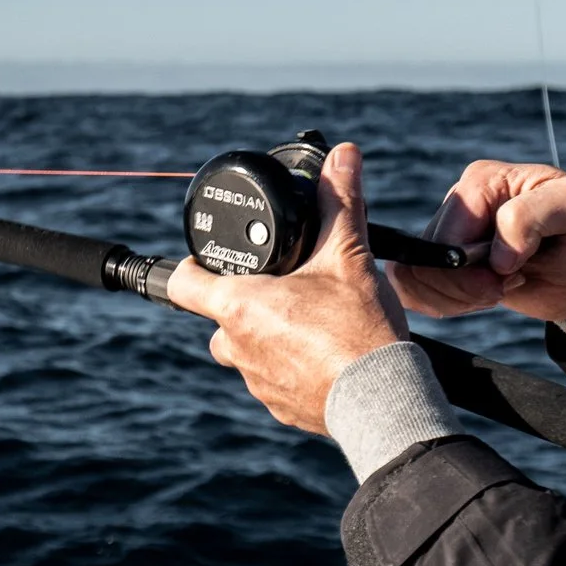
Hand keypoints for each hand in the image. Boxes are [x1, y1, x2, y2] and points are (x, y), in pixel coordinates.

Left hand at [166, 142, 406, 434]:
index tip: (213, 259)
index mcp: (239, 306)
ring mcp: (256, 382)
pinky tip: (323, 354)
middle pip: (218, 316)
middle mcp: (237, 347)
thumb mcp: (349, 256)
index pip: (181, 283)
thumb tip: (343, 156)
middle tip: (281, 286)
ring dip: (267, 335)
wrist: (384, 400)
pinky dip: (290, 366)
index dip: (192, 266)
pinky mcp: (280, 409)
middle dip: (242, 301)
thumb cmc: (359, 330)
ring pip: (246, 350)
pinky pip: (272, 380)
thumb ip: (340, 202)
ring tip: (310, 320)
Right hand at [392, 160, 565, 325]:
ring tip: (498, 291)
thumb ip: (532, 216)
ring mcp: (448, 235)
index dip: (472, 263)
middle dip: (465, 285)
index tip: (513, 274)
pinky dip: (447, 305)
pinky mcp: (444, 264)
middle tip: (505, 287)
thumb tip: (493, 256)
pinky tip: (482, 298)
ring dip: (458, 298)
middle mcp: (459, 204)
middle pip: (427, 256)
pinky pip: (417, 290)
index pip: (450, 230)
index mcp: (483, 180)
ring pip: (418, 276)